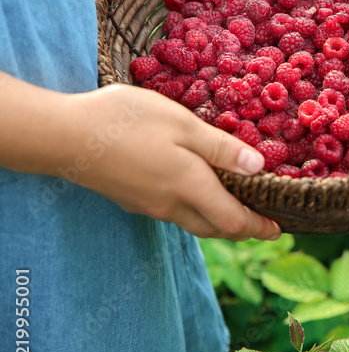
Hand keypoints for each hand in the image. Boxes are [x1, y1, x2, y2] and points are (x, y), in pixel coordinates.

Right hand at [66, 85, 280, 240]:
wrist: (66, 138)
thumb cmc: (127, 122)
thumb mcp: (182, 125)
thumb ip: (220, 148)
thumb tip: (259, 169)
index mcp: (190, 187)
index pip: (234, 221)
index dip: (259, 228)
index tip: (280, 230)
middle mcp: (171, 205)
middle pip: (215, 228)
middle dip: (243, 229)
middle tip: (264, 223)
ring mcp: (148, 205)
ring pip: (193, 222)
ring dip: (219, 220)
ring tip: (237, 207)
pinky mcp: (132, 199)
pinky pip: (173, 212)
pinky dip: (196, 209)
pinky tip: (196, 191)